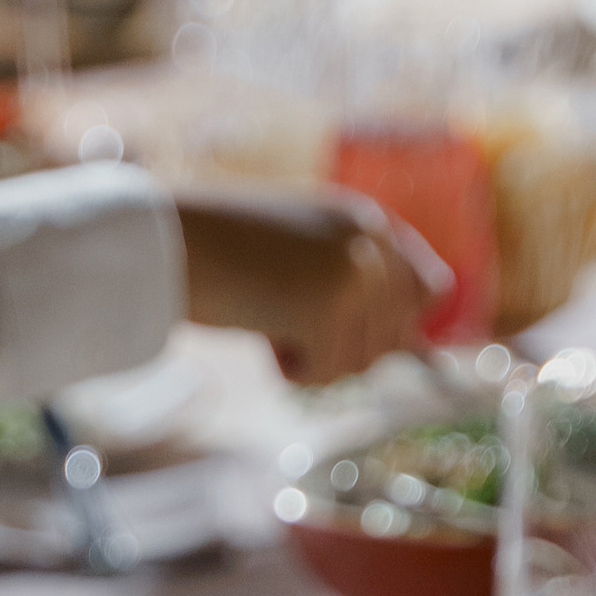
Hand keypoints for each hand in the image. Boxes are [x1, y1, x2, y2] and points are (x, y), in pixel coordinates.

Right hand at [174, 185, 446, 385]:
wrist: (165, 241)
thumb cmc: (215, 252)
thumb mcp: (296, 256)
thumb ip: (348, 284)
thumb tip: (409, 346)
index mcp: (363, 219)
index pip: (430, 287)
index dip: (403, 327)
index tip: (382, 349)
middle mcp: (369, 241)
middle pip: (395, 340)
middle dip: (346, 351)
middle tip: (293, 331)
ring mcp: (353, 273)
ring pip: (362, 363)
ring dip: (315, 361)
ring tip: (269, 322)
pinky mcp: (330, 307)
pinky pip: (328, 376)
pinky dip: (293, 372)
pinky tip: (261, 335)